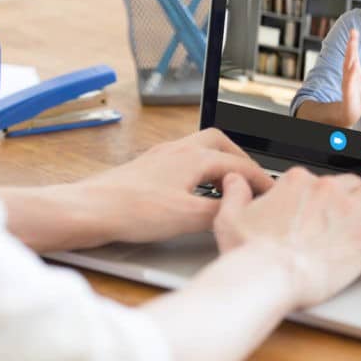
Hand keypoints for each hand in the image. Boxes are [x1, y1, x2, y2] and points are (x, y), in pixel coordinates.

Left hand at [75, 128, 274, 243]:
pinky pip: (181, 162)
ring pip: (198, 150)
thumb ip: (220, 212)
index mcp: (192, 157)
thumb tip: (239, 211)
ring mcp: (158, 158)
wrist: (89, 210)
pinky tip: (193, 192)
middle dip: (240, 159)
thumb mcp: (187, 217)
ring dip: (217, 163)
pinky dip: (197, 172)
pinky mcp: (145, 170)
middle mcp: (176, 150)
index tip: (272, 193)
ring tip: (227, 185)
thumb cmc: (132, 210)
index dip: (259, 179)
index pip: (238, 163)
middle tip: (252, 180)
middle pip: (218, 143)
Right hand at [214, 167, 360, 308]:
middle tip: (354, 210)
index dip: (317, 194)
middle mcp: (328, 191)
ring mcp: (349, 216)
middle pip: (349, 184)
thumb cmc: (246, 251)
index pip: (315, 180)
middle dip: (353, 195)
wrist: (265, 275)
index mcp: (298, 183)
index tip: (315, 206)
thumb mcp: (229, 217)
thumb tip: (233, 178)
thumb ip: (233, 192)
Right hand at [340, 28, 360, 126]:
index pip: (354, 54)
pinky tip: (353, 65)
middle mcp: (350, 75)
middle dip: (352, 45)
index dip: (354, 42)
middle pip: (350, 57)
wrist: (352, 113)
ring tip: (352, 44)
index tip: (354, 30)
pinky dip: (350, 75)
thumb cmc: (360, 97)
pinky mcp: (348, 93)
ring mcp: (348, 84)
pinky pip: (349, 83)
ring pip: (348, 67)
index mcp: (354, 71)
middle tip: (353, 32)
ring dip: (350, 56)